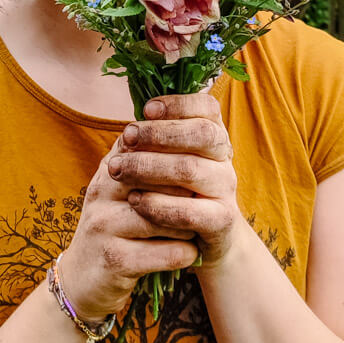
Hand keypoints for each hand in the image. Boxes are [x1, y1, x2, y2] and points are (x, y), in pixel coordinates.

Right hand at [60, 134, 199, 322]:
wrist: (83, 278)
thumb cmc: (115, 225)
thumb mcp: (123, 187)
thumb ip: (147, 158)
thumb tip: (191, 127)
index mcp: (109, 167)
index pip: (147, 144)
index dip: (179, 149)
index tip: (202, 161)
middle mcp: (101, 190)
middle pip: (157, 176)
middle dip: (187, 188)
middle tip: (205, 197)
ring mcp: (104, 225)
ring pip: (163, 214)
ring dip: (187, 222)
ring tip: (197, 226)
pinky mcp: (114, 260)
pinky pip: (164, 252)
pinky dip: (184, 252)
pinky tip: (190, 252)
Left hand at [109, 93, 244, 270]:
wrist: (206, 239)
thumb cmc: (180, 190)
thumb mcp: (171, 160)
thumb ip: (156, 142)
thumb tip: (128, 130)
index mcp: (214, 135)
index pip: (208, 107)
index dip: (179, 104)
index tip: (147, 109)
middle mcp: (225, 158)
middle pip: (202, 134)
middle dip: (159, 133)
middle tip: (126, 136)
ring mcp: (226, 189)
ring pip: (190, 169)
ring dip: (148, 166)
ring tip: (118, 169)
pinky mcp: (221, 221)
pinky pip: (190, 211)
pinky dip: (158, 205)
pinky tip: (134, 201)